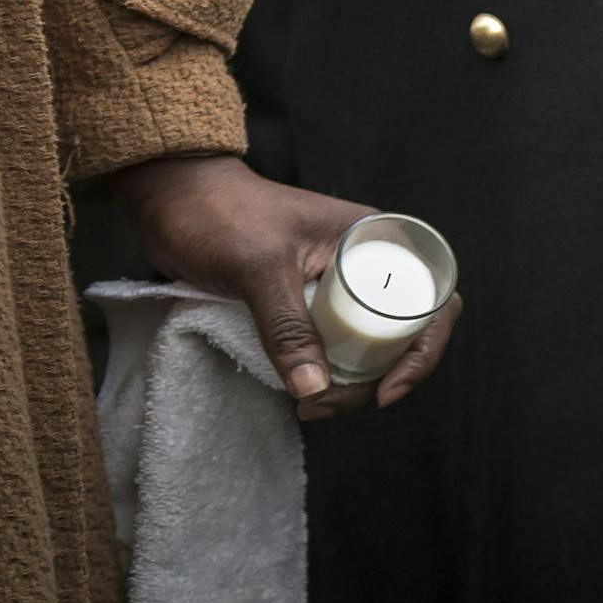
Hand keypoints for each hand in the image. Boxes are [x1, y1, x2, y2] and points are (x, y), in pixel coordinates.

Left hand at [110, 155, 462, 418]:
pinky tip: (299, 390)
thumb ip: (287, 326)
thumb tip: (313, 390)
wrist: (171, 197)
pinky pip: (332, 345)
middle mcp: (365, 263)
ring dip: (349, 383)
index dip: (425, 351)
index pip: (431, 300)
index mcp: (376, 239)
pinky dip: (324, 373)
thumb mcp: (259, 269)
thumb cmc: (220, 214)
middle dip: (377, 379)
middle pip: (401, 334)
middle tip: (325, 405)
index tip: (388, 391)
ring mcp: (335, 284)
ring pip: (366, 345)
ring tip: (307, 405)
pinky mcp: (305, 301)